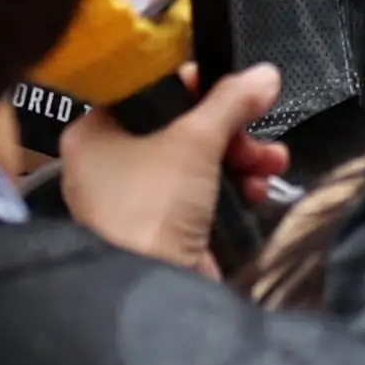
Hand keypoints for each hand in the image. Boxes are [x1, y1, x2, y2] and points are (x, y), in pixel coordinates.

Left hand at [56, 61, 287, 275]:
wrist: (152, 291)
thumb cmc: (153, 203)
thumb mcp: (195, 140)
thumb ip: (231, 101)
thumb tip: (265, 74)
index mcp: (93, 134)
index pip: (145, 90)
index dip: (191, 84)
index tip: (230, 86)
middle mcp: (106, 165)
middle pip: (177, 128)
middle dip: (229, 129)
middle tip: (256, 130)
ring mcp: (134, 202)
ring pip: (194, 162)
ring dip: (240, 157)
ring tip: (271, 162)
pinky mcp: (161, 231)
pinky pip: (199, 195)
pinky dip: (230, 188)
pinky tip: (258, 190)